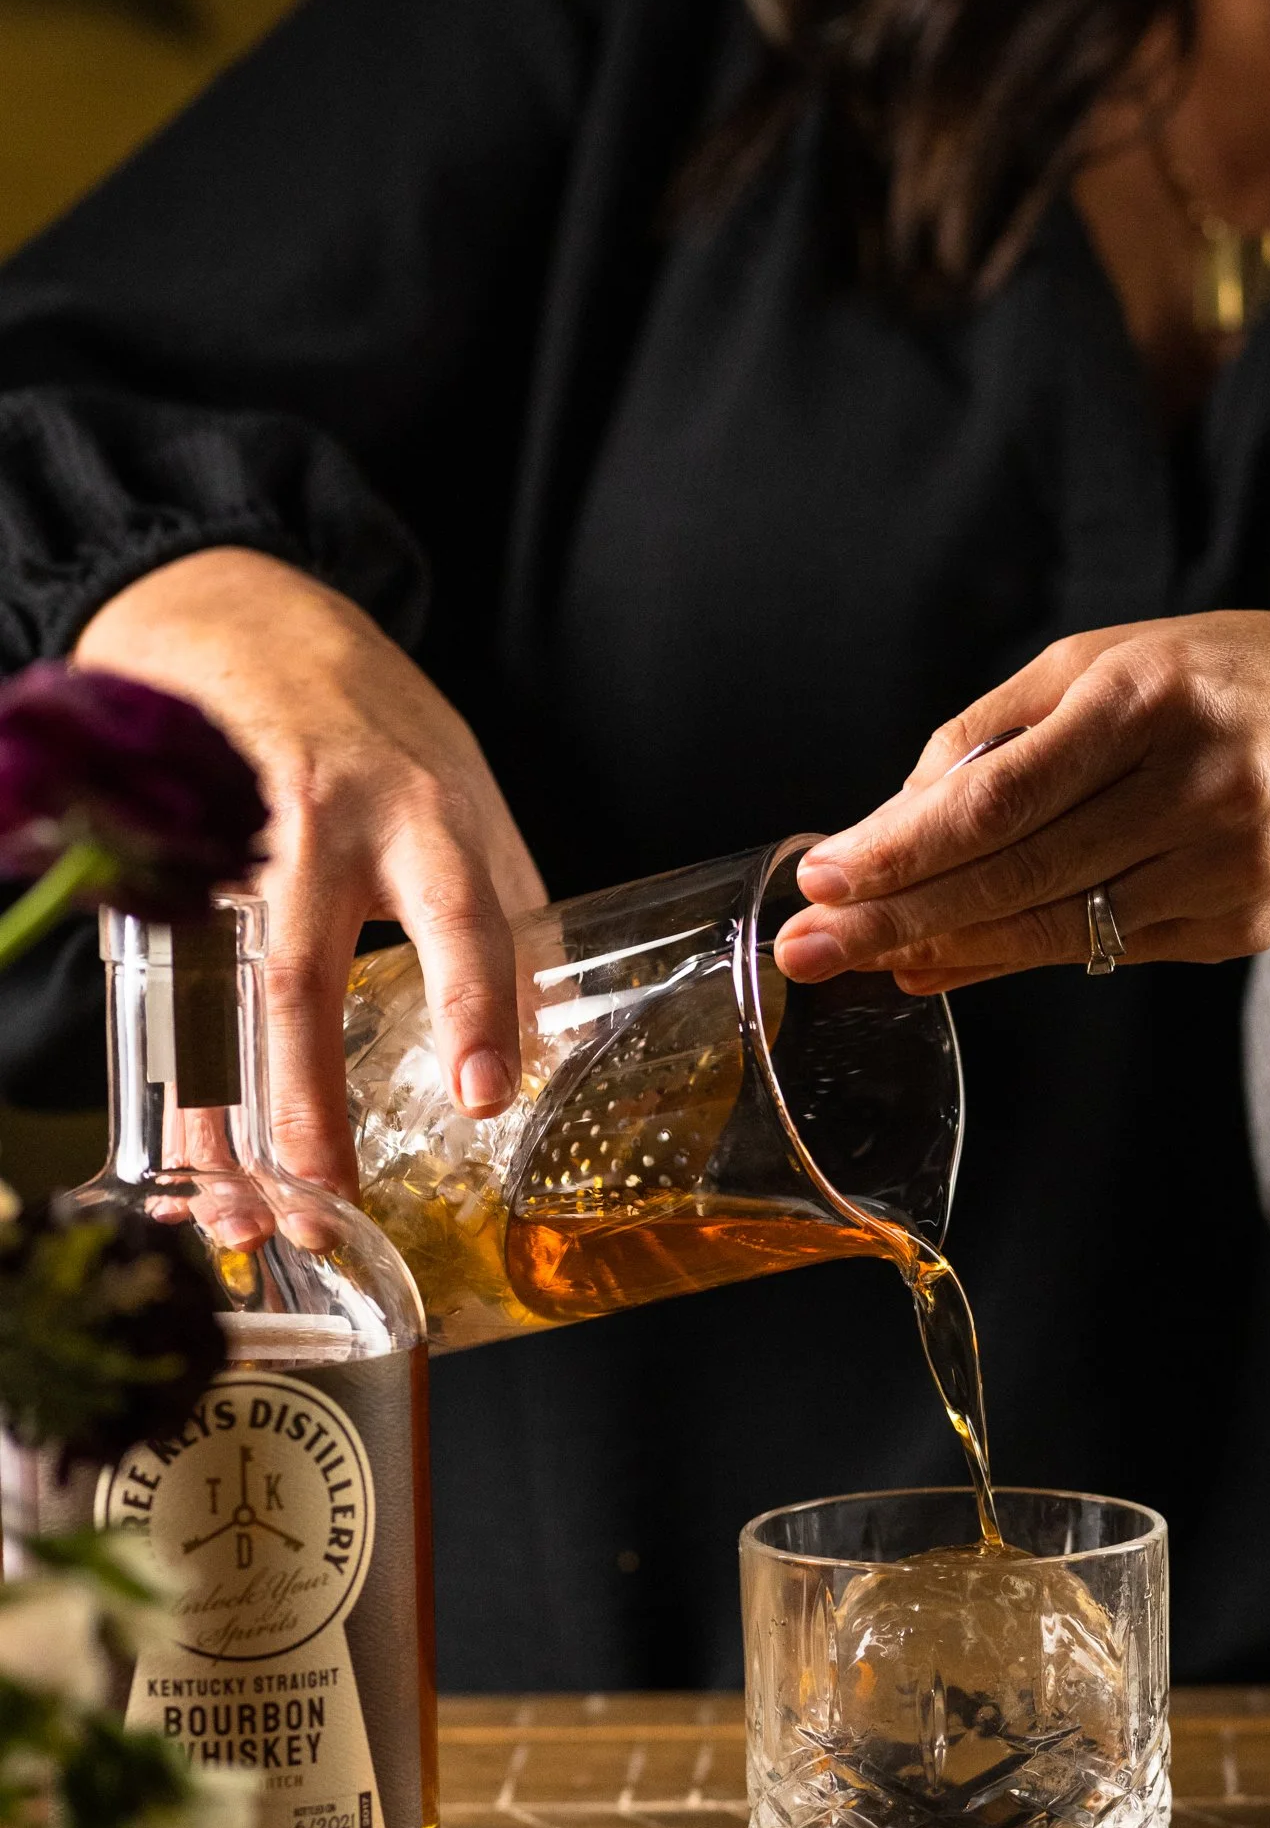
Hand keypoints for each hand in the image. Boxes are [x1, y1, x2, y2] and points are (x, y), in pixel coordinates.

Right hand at [74, 549, 543, 1195]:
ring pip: (221, 997)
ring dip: (230, 1117)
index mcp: (423, 810)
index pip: (460, 917)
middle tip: (328, 1207)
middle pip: (305, 976)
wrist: (236, 615)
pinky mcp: (165, 863)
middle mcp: (321, 825)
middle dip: (312, 1104)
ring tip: (244, 1212)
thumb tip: (546, 1035)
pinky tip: (192, 1154)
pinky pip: (170, 991)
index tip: (484, 1096)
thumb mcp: (466, 792)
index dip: (475, 1008)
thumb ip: (504, 906)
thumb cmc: (372, 723)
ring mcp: (227, 845)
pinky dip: (182, 1081)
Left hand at [774, 612, 1269, 990]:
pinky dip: (1019, 958)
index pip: (998, 794)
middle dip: (897, 916)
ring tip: (863, 960)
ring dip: (946, 950)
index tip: (822, 878)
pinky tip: (952, 961)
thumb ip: (1001, 729)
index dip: (901, 848)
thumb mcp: (1118, 660)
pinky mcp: (1243, 928)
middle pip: (1015, 874)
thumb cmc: (1237, 681)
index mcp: (1152, 695)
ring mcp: (1227, 868)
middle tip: (803, 952)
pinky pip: (1107, 950)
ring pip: (1056, 928)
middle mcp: (1196, 784)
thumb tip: (892, 819)